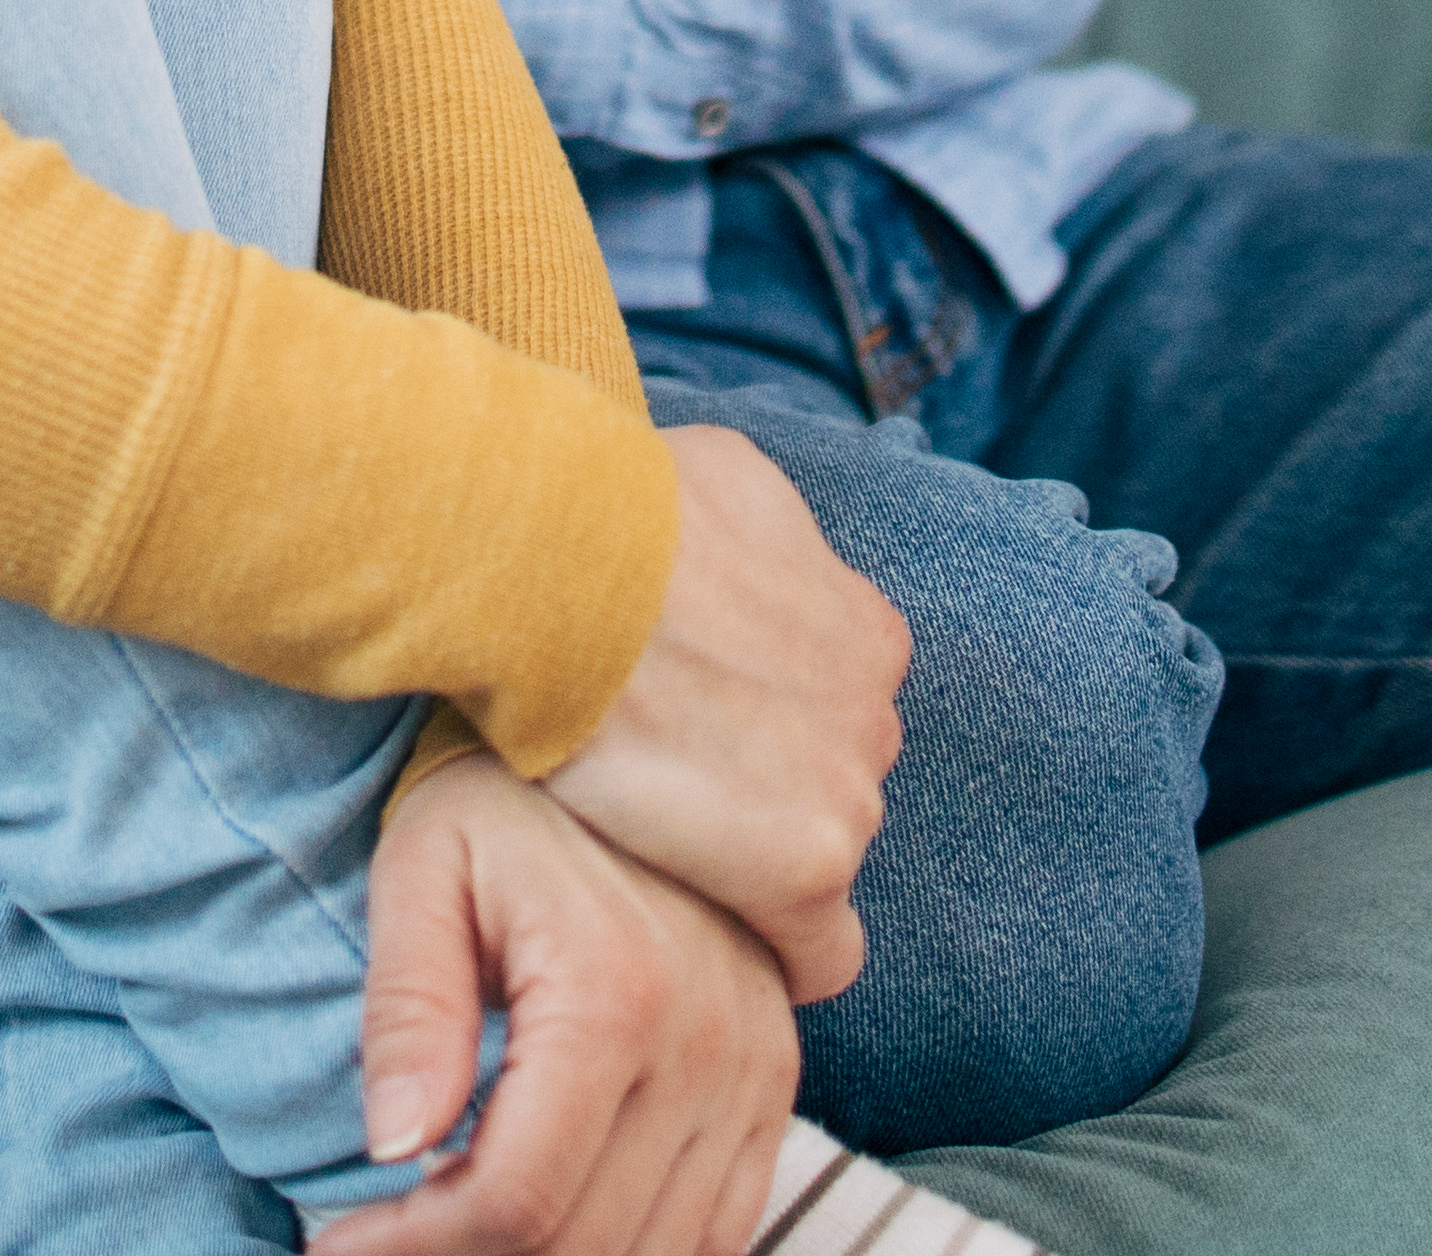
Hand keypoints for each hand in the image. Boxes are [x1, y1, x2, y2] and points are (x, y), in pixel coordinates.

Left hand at [312, 752, 794, 1255]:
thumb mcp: (423, 871)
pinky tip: (554, 1225)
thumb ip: (409, 1010)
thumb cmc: (502, 796)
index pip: (516, 1199)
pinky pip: (723, 1226)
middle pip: (584, 1244)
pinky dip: (639, 1249)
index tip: (337, 1243)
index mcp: (614, 992)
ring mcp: (755, 1069)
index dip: (413, 1250)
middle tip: (384, 1243)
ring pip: (656, 1250)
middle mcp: (707, 1043)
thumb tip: (393, 1145)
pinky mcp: (774, 1081)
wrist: (628, 719)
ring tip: (457, 1232)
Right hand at [542, 425, 900, 1002]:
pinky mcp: (807, 867)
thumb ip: (756, 539)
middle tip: (656, 787)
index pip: (837, 724)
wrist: (555, 570)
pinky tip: (703, 941)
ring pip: (811, 859)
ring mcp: (850, 789)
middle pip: (823, 787)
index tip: (697, 747)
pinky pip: (818, 952)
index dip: (764, 744)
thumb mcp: (717, 480)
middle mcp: (876, 710)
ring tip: (649, 844)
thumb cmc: (616, 513)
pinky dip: (773, 951)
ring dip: (745, 860)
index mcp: (867, 633)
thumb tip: (728, 541)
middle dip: (756, 792)